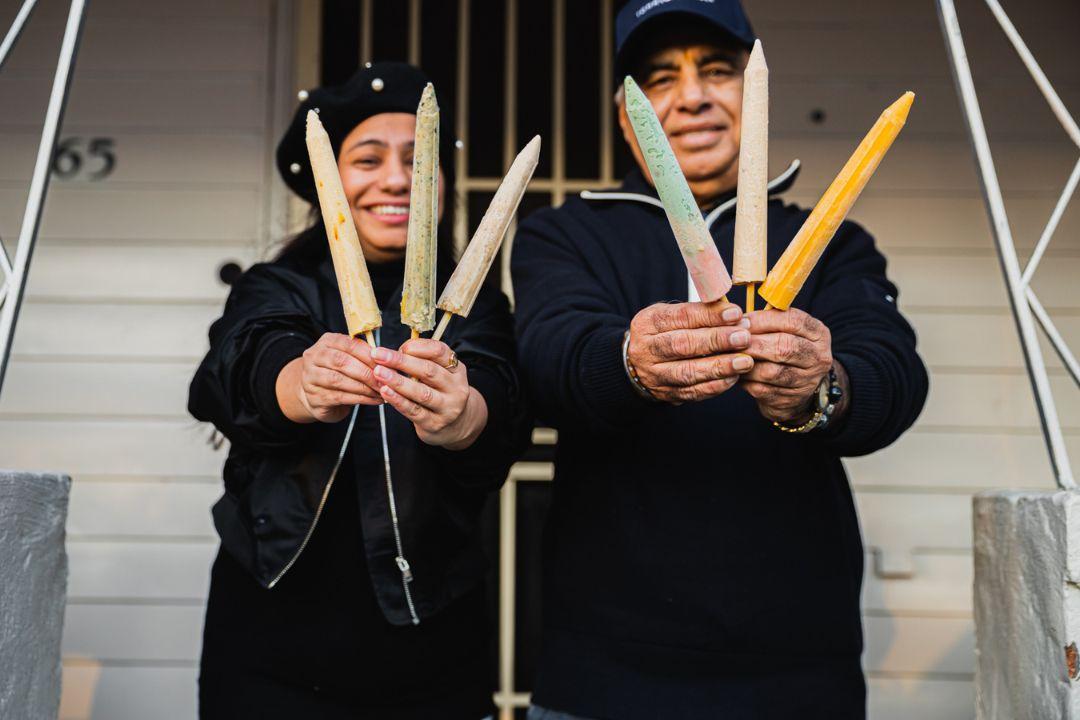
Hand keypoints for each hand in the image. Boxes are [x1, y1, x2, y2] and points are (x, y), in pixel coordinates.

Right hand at [277, 332, 382, 423]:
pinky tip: (373, 400)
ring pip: (339, 380)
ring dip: (364, 387)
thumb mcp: (349, 358)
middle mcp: (314, 357)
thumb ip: (364, 355)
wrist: (314, 394)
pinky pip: (340, 397)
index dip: (369, 355)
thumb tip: (391, 358)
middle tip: (385, 381)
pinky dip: (360, 399)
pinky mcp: (314, 397)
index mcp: (327, 342)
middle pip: (342, 362)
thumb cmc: (338, 373)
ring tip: (381, 391)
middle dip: (367, 372)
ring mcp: (310, 377)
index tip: (386, 364)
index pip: (349, 344)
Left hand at [369, 340, 488, 449]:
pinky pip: (414, 411)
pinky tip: (385, 391)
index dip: (418, 346)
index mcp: (457, 369)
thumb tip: (392, 353)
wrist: (454, 425)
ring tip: (379, 372)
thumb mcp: (439, 373)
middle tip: (378, 354)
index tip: (399, 346)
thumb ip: (422, 361)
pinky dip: (398, 400)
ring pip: (421, 392)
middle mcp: (456, 388)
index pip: (440, 351)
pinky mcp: (434, 424)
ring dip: (397, 381)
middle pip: (428, 371)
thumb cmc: (440, 392)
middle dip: (401, 361)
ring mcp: (447, 408)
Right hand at [626, 299, 753, 403]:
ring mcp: (655, 375)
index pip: (680, 317)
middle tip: (743, 338)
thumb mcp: (672, 315)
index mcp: (648, 323)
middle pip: (682, 345)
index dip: (709, 315)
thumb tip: (735, 314)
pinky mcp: (667, 393)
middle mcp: (647, 349)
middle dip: (716, 341)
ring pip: (687, 372)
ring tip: (745, 361)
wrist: (639, 365)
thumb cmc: (665, 334)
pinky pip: (692, 392)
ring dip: (719, 367)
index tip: (735, 314)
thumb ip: (699, 312)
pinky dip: (715, 386)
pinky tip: (734, 377)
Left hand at [741, 308, 833, 423]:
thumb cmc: (786, 351)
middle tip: (732, 341)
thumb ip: (770, 320)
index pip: (793, 321)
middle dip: (754, 343)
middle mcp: (818, 357)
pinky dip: (746, 380)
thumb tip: (737, 318)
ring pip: (771, 372)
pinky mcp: (791, 400)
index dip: (763, 320)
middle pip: (784, 347)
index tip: (741, 321)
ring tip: (731, 357)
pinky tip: (736, 373)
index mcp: (819, 334)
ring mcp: (807, 381)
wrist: (798, 389)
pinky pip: (763, 389)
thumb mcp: (788, 331)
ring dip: (747, 363)